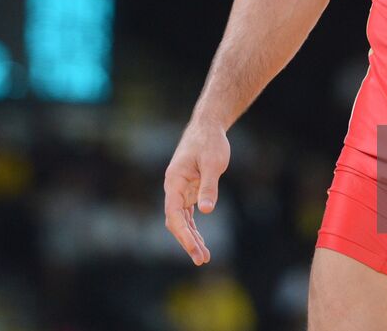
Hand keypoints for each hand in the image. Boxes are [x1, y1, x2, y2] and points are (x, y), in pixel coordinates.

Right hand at [163, 119, 230, 264]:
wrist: (208, 126)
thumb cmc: (209, 142)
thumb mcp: (213, 163)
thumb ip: (209, 186)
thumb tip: (206, 210)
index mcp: (174, 181)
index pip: (174, 213)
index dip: (183, 233)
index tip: (194, 248)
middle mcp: (174, 187)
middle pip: (176, 221)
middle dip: (187, 241)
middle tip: (201, 259)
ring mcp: (180, 190)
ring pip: (182, 220)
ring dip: (191, 237)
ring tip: (203, 256)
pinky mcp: (189, 190)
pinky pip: (188, 213)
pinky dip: (194, 227)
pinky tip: (199, 241)